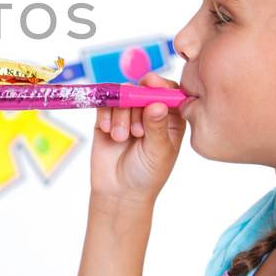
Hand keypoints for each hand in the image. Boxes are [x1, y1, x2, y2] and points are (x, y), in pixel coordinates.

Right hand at [90, 73, 186, 216]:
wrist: (119, 192)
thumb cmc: (147, 174)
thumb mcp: (158, 152)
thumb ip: (157, 127)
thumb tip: (157, 104)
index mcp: (170, 119)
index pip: (169, 92)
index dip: (160, 85)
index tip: (150, 83)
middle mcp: (149, 112)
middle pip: (142, 90)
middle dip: (136, 106)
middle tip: (136, 132)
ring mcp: (128, 114)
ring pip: (122, 95)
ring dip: (120, 115)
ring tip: (121, 138)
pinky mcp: (107, 118)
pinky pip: (105, 103)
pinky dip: (105, 115)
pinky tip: (108, 131)